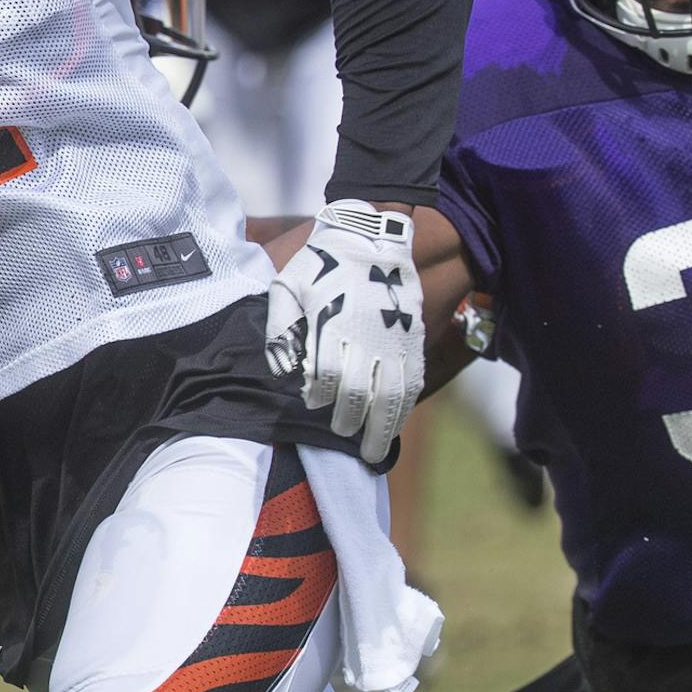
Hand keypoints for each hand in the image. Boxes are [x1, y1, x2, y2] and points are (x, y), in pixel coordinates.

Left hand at [265, 200, 423, 464]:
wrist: (371, 238)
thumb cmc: (321, 264)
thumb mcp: (287, 284)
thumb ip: (279, 326)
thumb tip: (281, 369)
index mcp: (333, 326)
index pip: (326, 377)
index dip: (318, 396)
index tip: (312, 402)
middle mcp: (366, 339)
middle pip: (359, 395)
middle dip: (348, 422)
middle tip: (341, 433)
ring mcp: (393, 343)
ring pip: (391, 397)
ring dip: (381, 429)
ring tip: (372, 453)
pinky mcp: (412, 343)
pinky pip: (411, 384)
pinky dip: (404, 410)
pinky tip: (394, 426)